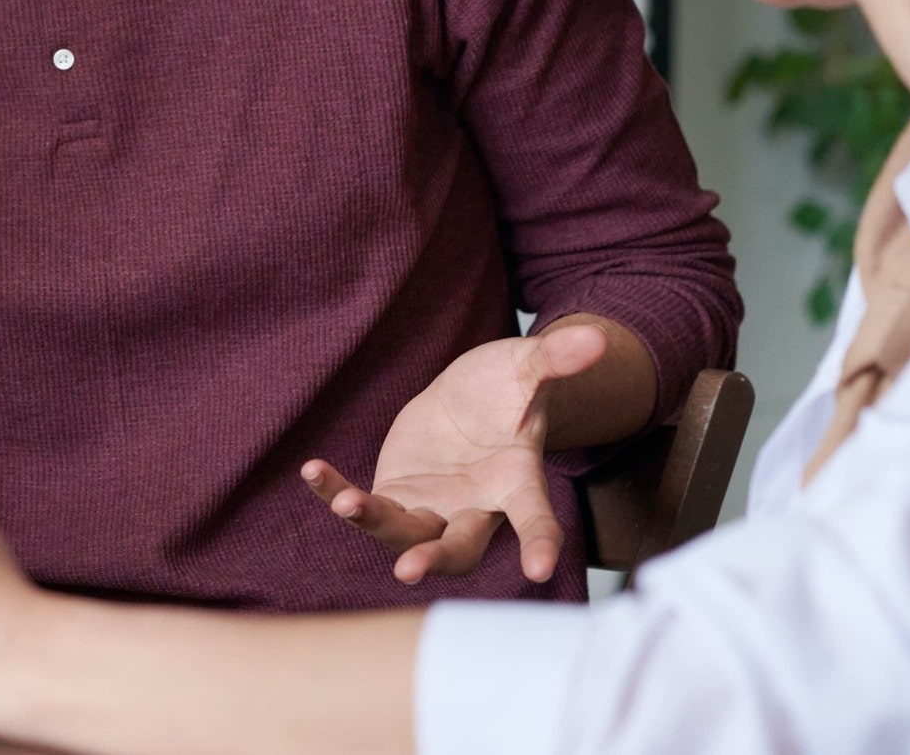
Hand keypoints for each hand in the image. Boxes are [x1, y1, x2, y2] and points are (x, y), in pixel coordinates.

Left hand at [299, 323, 610, 584]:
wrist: (471, 399)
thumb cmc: (507, 387)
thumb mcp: (526, 367)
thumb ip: (555, 358)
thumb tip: (596, 337)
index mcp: (516, 482)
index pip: (534, 517)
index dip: (539, 543)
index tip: (539, 572)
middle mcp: (474, 507)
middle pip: (459, 546)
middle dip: (435, 559)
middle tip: (408, 569)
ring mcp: (433, 508)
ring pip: (405, 533)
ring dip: (374, 522)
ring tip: (346, 502)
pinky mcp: (396, 497)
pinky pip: (364, 505)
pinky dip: (336, 492)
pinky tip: (313, 471)